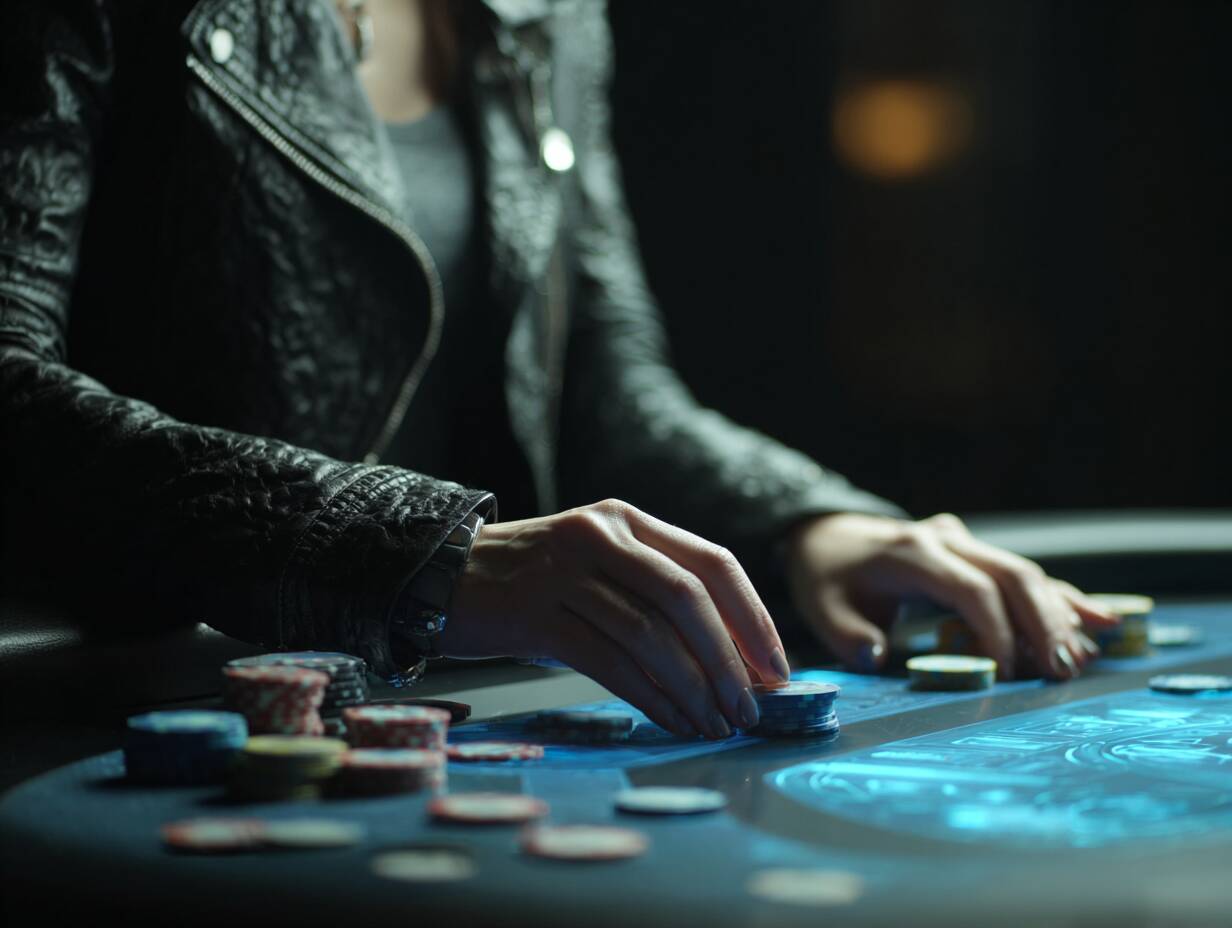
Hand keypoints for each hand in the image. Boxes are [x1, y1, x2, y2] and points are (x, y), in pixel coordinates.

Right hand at [439, 499, 791, 738]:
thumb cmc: (534, 584)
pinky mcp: (535, 612)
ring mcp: (565, 571)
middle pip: (687, 598)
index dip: (752, 617)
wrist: (444, 576)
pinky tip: (673, 722)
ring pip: (649, 634)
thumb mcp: (598, 569)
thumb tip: (735, 662)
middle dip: (728, 660)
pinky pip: (609, 661)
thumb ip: (656, 597)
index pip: (712, 562)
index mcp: (628, 521)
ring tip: (716, 725)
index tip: (777, 668)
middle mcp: (601, 535)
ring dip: (693, 689)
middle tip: (750, 708)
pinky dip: (651, 698)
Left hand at [784, 512, 1118, 679]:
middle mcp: (947, 539)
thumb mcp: (821, 606)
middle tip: (1063, 670)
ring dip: (1059, 615)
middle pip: (1011, 575)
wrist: (829, 534)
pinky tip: (1105, 621)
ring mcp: (967, 543)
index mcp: (912, 552)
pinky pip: (1026, 577)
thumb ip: (846, 635)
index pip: (969, 588)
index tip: (1005, 674)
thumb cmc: (828, 576)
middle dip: (1043, 622)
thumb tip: (875, 657)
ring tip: (1081, 660)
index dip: (994, 631)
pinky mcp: (978, 554)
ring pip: (1026, 574)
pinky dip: (1063, 599)